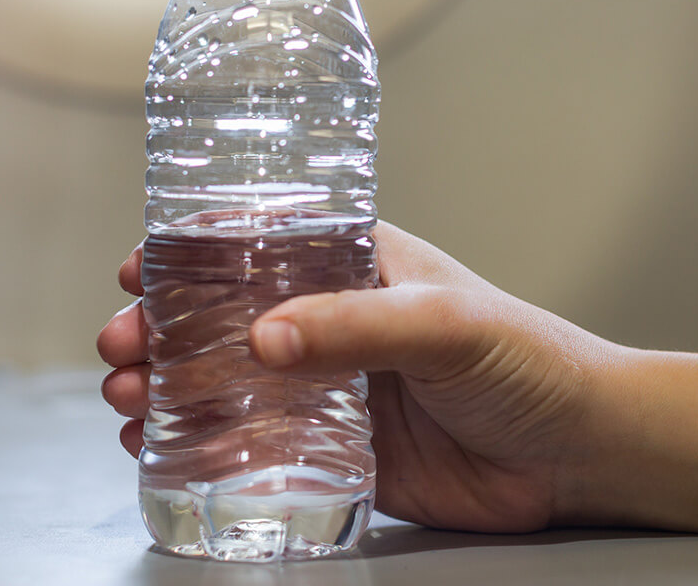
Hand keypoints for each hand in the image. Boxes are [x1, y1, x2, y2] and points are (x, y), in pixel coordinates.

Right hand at [97, 221, 624, 532]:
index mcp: (356, 265)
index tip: (135, 270)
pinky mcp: (335, 450)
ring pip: (226, 382)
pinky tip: (161, 450)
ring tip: (127, 401)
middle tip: (121, 348)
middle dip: (161, 328)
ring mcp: (329, 387)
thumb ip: (356, 327)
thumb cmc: (529, 361)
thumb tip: (262, 338)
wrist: (576, 452)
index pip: (257, 245)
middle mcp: (333, 322)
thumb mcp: (444, 325)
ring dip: (167, 386)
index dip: (189, 254)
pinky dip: (199, 446)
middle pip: (223, 317)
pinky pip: (252, 446)